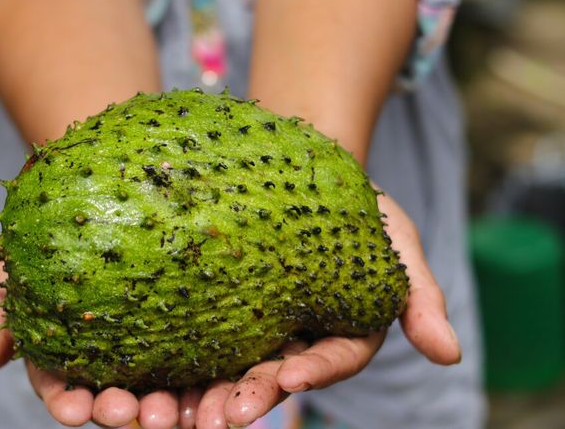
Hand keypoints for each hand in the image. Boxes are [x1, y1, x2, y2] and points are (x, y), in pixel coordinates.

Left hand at [0, 191, 459, 427]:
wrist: (288, 162)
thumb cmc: (348, 199)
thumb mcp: (391, 234)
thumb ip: (416, 292)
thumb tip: (449, 353)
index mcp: (330, 331)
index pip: (327, 362)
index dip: (309, 375)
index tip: (287, 378)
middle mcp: (281, 340)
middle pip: (261, 382)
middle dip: (238, 402)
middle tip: (212, 417)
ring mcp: (235, 327)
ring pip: (210, 373)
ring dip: (184, 400)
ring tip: (154, 414)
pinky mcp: (193, 309)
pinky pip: (170, 339)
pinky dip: (146, 362)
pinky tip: (115, 375)